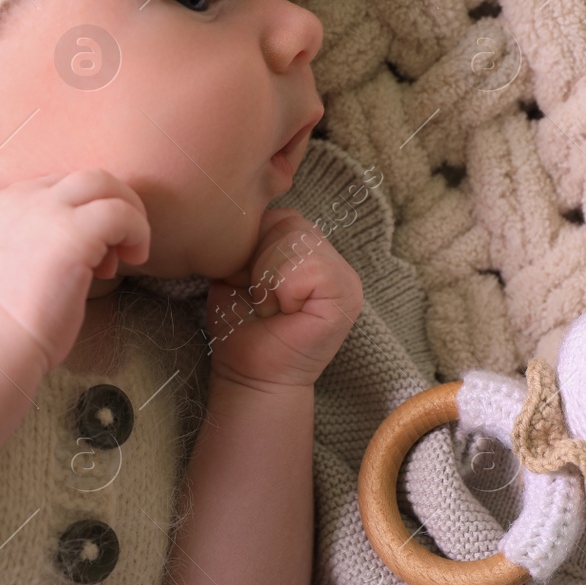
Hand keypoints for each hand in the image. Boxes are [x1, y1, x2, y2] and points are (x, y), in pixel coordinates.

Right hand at [0, 168, 148, 369]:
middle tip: (120, 242)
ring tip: (132, 250)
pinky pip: (120, 212)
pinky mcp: (71, 232)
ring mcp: (42, 211)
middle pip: (79, 176)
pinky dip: (137, 230)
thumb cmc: (1, 327)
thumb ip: (32, 247)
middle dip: (109, 202)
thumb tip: (84, 250)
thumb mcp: (5, 270)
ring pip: (101, 181)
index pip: (51, 188)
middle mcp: (15, 200)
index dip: (79, 214)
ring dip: (127, 210)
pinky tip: (135, 258)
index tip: (91, 254)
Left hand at [204, 208, 362, 392]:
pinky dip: (283, 291)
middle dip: (260, 262)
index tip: (252, 285)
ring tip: (274, 307)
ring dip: (269, 279)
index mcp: (311, 250)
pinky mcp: (347, 296)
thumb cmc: (242, 326)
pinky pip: (305, 268)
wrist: (250, 374)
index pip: (281, 216)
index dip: (254, 248)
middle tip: (262, 299)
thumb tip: (246, 210)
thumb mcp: (238, 270)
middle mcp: (335, 259)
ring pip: (296, 242)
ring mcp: (346, 278)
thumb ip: (251, 239)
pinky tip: (286, 314)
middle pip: (289, 224)